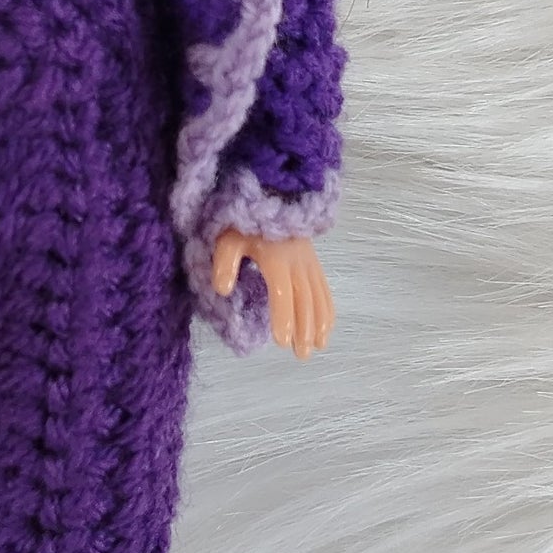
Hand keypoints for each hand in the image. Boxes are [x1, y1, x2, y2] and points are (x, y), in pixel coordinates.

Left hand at [210, 229, 333, 356]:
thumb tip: (223, 289)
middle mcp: (298, 262)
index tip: (281, 341)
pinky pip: (325, 289)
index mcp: (275, 257)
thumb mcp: (228, 237)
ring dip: (320, 323)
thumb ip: (224, 262)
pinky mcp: (315, 263)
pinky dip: (328, 310)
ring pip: (318, 296)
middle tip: (301, 354)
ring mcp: (309, 262)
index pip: (281, 291)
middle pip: (304, 299)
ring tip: (318, 347)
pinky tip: (328, 329)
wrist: (272, 197)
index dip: (283, 316)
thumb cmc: (245, 222)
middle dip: (305, 329)